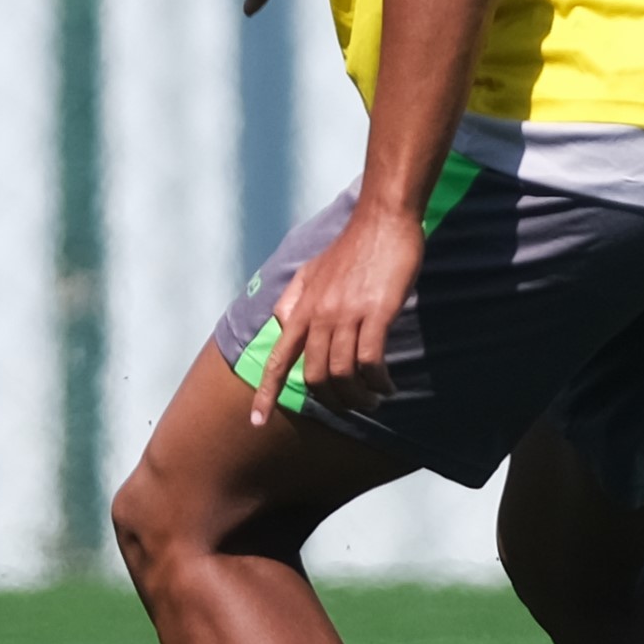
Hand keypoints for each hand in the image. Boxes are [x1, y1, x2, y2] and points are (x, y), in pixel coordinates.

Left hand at [247, 193, 428, 427]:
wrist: (380, 221)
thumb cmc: (350, 247)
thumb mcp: (311, 271)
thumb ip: (293, 299)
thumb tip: (280, 322)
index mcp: (300, 309)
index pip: (276, 359)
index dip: (265, 393)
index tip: (257, 422)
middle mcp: (318, 315)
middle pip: (313, 377)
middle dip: (332, 401)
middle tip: (353, 405)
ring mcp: (346, 315)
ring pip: (342, 374)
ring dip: (359, 396)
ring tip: (374, 398)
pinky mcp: (376, 313)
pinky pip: (371, 361)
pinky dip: (378, 381)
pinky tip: (386, 385)